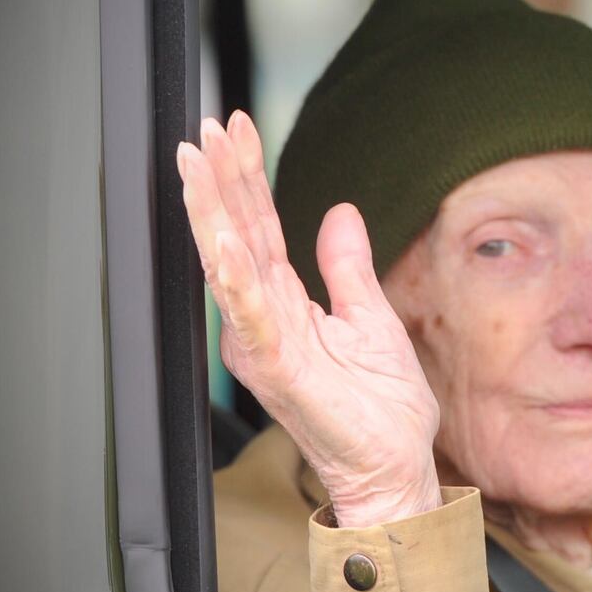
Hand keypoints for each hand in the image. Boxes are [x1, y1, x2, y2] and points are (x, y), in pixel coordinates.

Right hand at [178, 111, 442, 526]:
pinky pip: (248, 311)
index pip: (259, 227)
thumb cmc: (384, 408)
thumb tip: (340, 212)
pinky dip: (232, 272)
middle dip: (220, 178)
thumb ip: (348, 267)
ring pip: (228, 264)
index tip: (237, 127)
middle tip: (208, 125)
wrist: (395, 466)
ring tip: (196, 161)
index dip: (246, 177)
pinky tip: (221, 236)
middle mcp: (263, 319)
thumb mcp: (372, 317)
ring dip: (211, 212)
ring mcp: (263, 342)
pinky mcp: (274, 367)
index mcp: (287, 304)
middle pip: (237, 234)